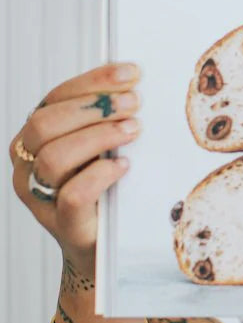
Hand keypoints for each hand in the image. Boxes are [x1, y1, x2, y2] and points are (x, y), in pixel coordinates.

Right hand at [8, 63, 141, 272]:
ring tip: (133, 130)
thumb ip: (103, 122)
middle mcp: (28, 167)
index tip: (130, 72)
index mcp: (34, 140)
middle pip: (44, 124)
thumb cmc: (102, 192)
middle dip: (93, 107)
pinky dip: (100, 175)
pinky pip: (72, 195)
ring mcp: (40, 198)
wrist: (100, 250)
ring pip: (53, 158)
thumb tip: (134, 85)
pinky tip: (124, 166)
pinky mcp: (64, 225)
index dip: (92, 82)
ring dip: (99, 136)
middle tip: (134, 103)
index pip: (53, 100)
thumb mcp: (99, 150)